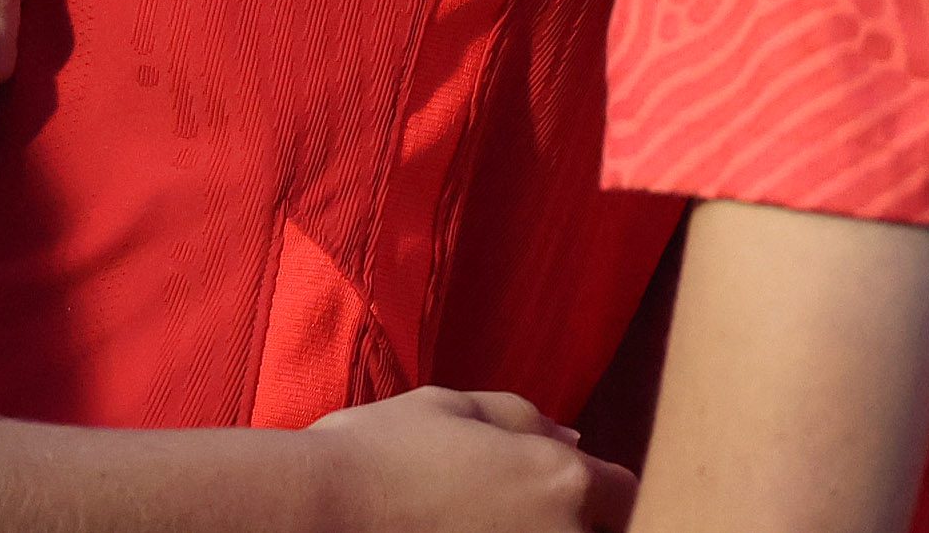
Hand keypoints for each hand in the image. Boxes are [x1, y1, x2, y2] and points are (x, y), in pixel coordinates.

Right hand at [305, 389, 636, 531]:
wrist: (303, 516)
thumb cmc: (374, 454)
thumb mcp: (453, 408)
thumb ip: (523, 420)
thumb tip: (571, 435)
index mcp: (561, 482)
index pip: (624, 495)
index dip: (597, 491)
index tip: (561, 493)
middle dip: (573, 524)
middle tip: (510, 512)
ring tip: (477, 525)